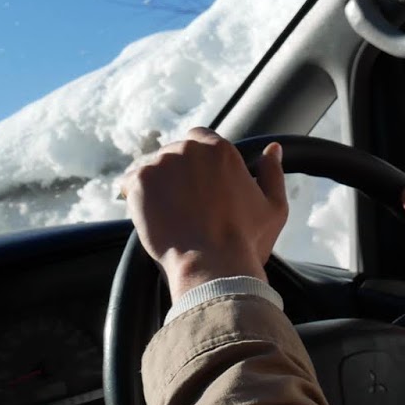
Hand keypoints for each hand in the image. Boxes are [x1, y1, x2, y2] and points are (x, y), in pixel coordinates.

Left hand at [122, 129, 287, 299]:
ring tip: (167, 214)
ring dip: (157, 184)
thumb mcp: (274, 208)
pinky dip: (135, 195)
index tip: (198, 184)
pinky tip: (148, 214)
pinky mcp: (140, 182)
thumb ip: (273, 173)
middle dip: (177, 173)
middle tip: (183, 205)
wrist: (212, 267)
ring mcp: (162, 164)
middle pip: (174, 152)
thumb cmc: (245, 242)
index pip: (199, 137)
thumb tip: (272, 150)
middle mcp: (189, 149)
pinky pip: (130, 181)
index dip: (197, 161)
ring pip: (153, 166)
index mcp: (220, 150)